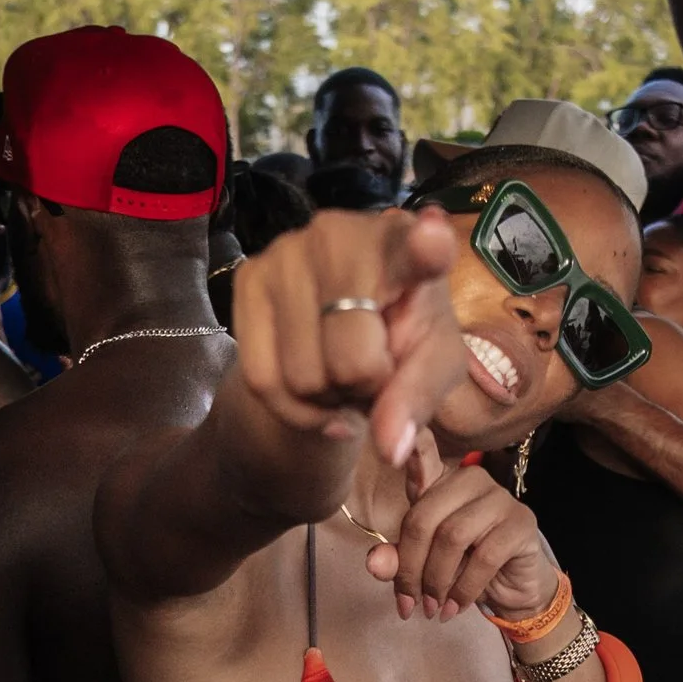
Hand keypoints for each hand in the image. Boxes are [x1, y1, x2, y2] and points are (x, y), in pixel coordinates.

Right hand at [231, 211, 465, 472]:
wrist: (342, 329)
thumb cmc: (402, 336)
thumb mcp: (431, 367)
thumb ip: (418, 399)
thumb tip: (390, 448)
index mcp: (407, 245)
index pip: (421, 248)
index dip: (428, 247)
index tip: (433, 238)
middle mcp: (342, 233)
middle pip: (351, 362)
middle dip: (363, 387)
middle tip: (371, 368)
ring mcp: (287, 251)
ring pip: (303, 379)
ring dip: (328, 397)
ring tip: (341, 369)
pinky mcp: (249, 278)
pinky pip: (261, 380)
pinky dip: (293, 409)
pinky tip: (314, 390)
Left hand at [363, 445, 562, 624]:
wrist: (513, 590)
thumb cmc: (464, 568)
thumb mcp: (423, 565)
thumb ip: (397, 559)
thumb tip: (374, 563)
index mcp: (441, 480)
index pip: (423, 453)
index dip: (409, 445)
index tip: (390, 445)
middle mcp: (470, 479)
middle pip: (424, 518)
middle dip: (411, 569)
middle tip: (410, 604)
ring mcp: (500, 497)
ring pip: (452, 537)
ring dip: (436, 582)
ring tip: (432, 608)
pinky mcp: (521, 523)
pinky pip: (484, 557)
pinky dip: (464, 589)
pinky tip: (455, 607)